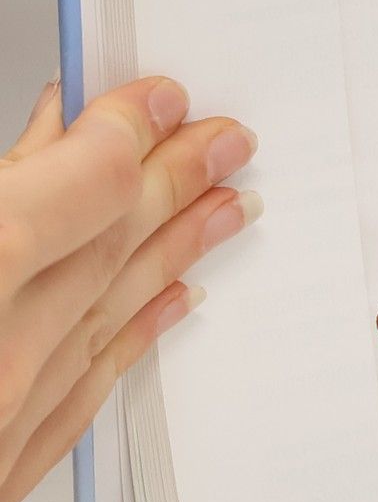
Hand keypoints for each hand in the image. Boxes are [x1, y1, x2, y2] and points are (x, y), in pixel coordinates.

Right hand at [0, 77, 259, 501]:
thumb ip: (4, 196)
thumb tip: (49, 136)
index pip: (64, 195)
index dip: (119, 137)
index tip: (164, 99)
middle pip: (99, 251)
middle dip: (172, 184)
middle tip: (231, 140)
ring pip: (103, 322)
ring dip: (174, 254)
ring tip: (231, 205)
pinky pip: (79, 402)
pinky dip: (131, 342)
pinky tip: (175, 308)